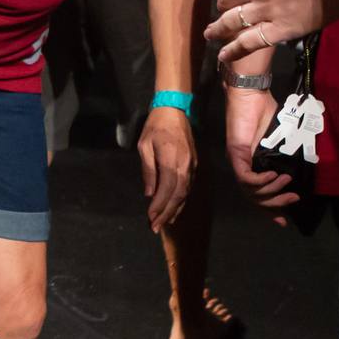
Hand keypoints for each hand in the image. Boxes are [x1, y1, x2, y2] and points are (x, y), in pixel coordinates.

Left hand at [136, 107, 195, 234]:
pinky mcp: (194, 164)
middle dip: (167, 213)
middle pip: (178, 196)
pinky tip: (174, 207)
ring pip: (185, 193)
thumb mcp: (144, 146)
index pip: (167, 190)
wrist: (174, 110)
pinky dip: (181, 200)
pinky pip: (188, 186)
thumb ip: (148, 170)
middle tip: (155, 227)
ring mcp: (192, 166)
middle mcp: (186, 166)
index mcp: (172, 161)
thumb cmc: (155, 127)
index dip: (159, 207)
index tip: (150, 219)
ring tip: (163, 222)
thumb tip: (150, 193)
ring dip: (174, 209)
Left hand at [224, 84, 296, 224]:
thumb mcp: (278, 138)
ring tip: (286, 182)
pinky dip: (260, 181)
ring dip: (270, 191)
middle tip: (293, 199)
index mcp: (251, 165)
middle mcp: (241, 167)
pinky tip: (273, 175)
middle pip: (253, 198)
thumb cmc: (264, 111)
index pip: (257, 195)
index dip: (270, 209)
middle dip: (275, 204)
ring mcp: (236, 161)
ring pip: (249, 191)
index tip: (284, 220)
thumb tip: (299, 167)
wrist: (250, 94)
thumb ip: (284, 154)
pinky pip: (245, 177)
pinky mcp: (235, 153)